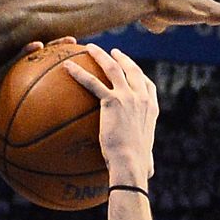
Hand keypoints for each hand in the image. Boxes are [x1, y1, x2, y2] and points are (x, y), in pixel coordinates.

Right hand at [0, 38, 75, 176]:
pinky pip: (18, 52)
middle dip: (70, 63)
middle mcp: (21, 75)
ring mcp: (12, 63)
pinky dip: (29, 49)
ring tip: (74, 42)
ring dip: (56, 47)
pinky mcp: (0, 56)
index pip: (48, 88)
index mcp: (19, 90)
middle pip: (50, 68)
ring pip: (40, 53)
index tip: (85, 88)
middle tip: (92, 62)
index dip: (66, 86)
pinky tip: (40, 46)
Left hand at [61, 44, 156, 183]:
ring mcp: (128, 97)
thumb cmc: (137, 167)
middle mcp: (142, 99)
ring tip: (90, 48)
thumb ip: (146, 158)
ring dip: (101, 55)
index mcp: (151, 109)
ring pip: (113, 68)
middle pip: (132, 70)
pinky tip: (67, 67)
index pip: (147, 85)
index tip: (131, 68)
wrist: (131, 164)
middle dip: (122, 58)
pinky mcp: (112, 101)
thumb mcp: (146, 159)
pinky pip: (92, 82)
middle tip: (113, 51)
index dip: (139, 74)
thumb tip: (147, 172)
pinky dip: (79, 73)